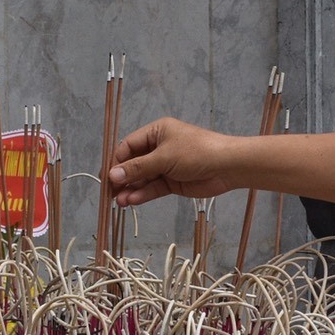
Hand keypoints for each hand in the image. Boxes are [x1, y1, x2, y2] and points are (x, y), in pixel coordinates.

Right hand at [108, 116, 238, 204]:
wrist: (227, 166)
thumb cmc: (196, 152)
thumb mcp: (163, 158)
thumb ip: (137, 168)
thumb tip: (113, 175)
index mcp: (156, 132)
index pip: (128, 146)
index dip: (116, 162)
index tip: (107, 178)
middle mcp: (159, 147)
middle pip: (133, 164)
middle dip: (122, 178)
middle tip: (110, 194)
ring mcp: (166, 166)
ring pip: (142, 178)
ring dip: (131, 189)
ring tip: (120, 202)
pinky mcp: (173, 182)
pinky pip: (153, 188)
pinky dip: (143, 194)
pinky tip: (132, 201)